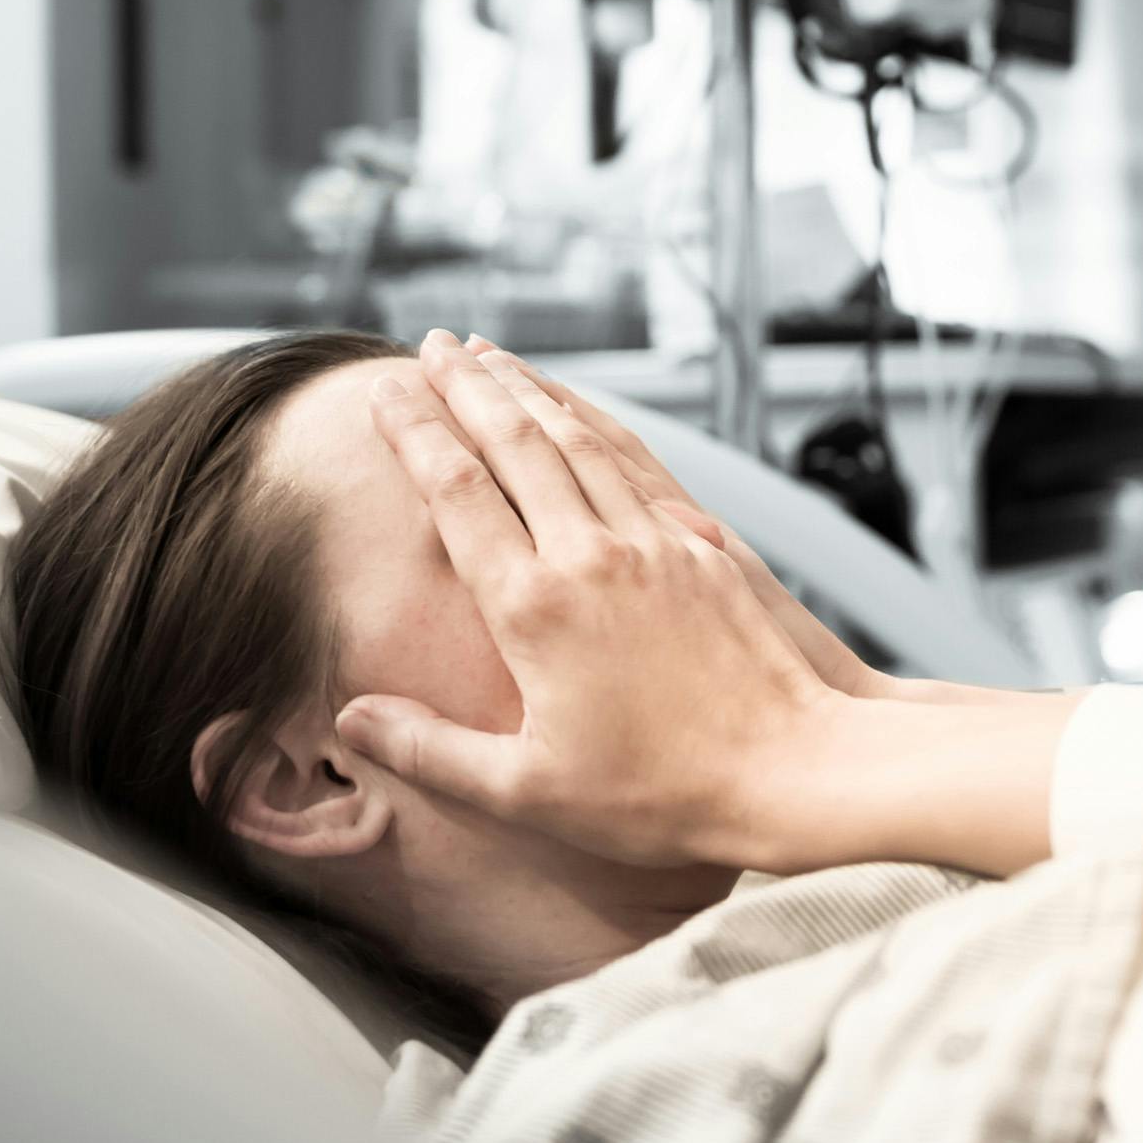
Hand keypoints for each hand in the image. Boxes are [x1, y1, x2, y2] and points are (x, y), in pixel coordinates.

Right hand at [335, 329, 857, 872]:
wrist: (789, 771)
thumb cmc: (657, 796)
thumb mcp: (527, 792)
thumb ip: (432, 749)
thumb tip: (353, 717)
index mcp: (533, 608)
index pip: (456, 493)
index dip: (415, 436)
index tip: (383, 392)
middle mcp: (588, 555)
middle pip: (513, 444)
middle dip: (464, 387)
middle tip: (429, 346)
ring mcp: (651, 542)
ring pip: (575, 441)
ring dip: (527, 390)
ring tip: (490, 356)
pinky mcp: (700, 545)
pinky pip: (634, 463)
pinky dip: (595, 423)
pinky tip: (579, 411)